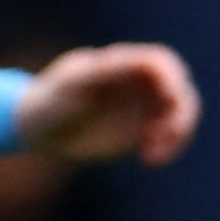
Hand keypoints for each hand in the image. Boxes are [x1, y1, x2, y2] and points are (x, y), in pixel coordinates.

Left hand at [13, 42, 200, 165]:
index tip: (167, 101)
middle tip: (165, 134)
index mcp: (120, 63)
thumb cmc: (50, 99)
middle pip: (179, 87)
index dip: (173, 79)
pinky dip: (170, 146)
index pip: (162, 62)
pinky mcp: (141, 129)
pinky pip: (170, 135)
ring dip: (178, 133)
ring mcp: (140, 105)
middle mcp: (135, 82)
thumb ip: (105, 70)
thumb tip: (138, 61)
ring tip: (152, 154)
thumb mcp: (74, 84)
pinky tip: (148, 159)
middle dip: (181, 112)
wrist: (38, 128)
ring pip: (180, 112)